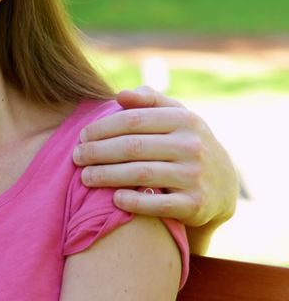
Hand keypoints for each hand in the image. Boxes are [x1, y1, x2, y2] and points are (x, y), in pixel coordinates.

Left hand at [72, 87, 237, 228]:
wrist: (223, 185)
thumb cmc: (185, 143)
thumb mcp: (176, 116)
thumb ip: (149, 101)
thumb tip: (120, 95)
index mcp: (184, 120)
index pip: (133, 120)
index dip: (102, 128)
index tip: (82, 136)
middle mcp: (192, 146)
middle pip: (132, 147)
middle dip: (97, 152)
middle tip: (76, 156)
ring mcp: (195, 175)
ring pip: (140, 174)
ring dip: (106, 176)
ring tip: (85, 176)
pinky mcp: (195, 204)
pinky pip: (158, 204)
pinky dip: (133, 202)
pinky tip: (114, 199)